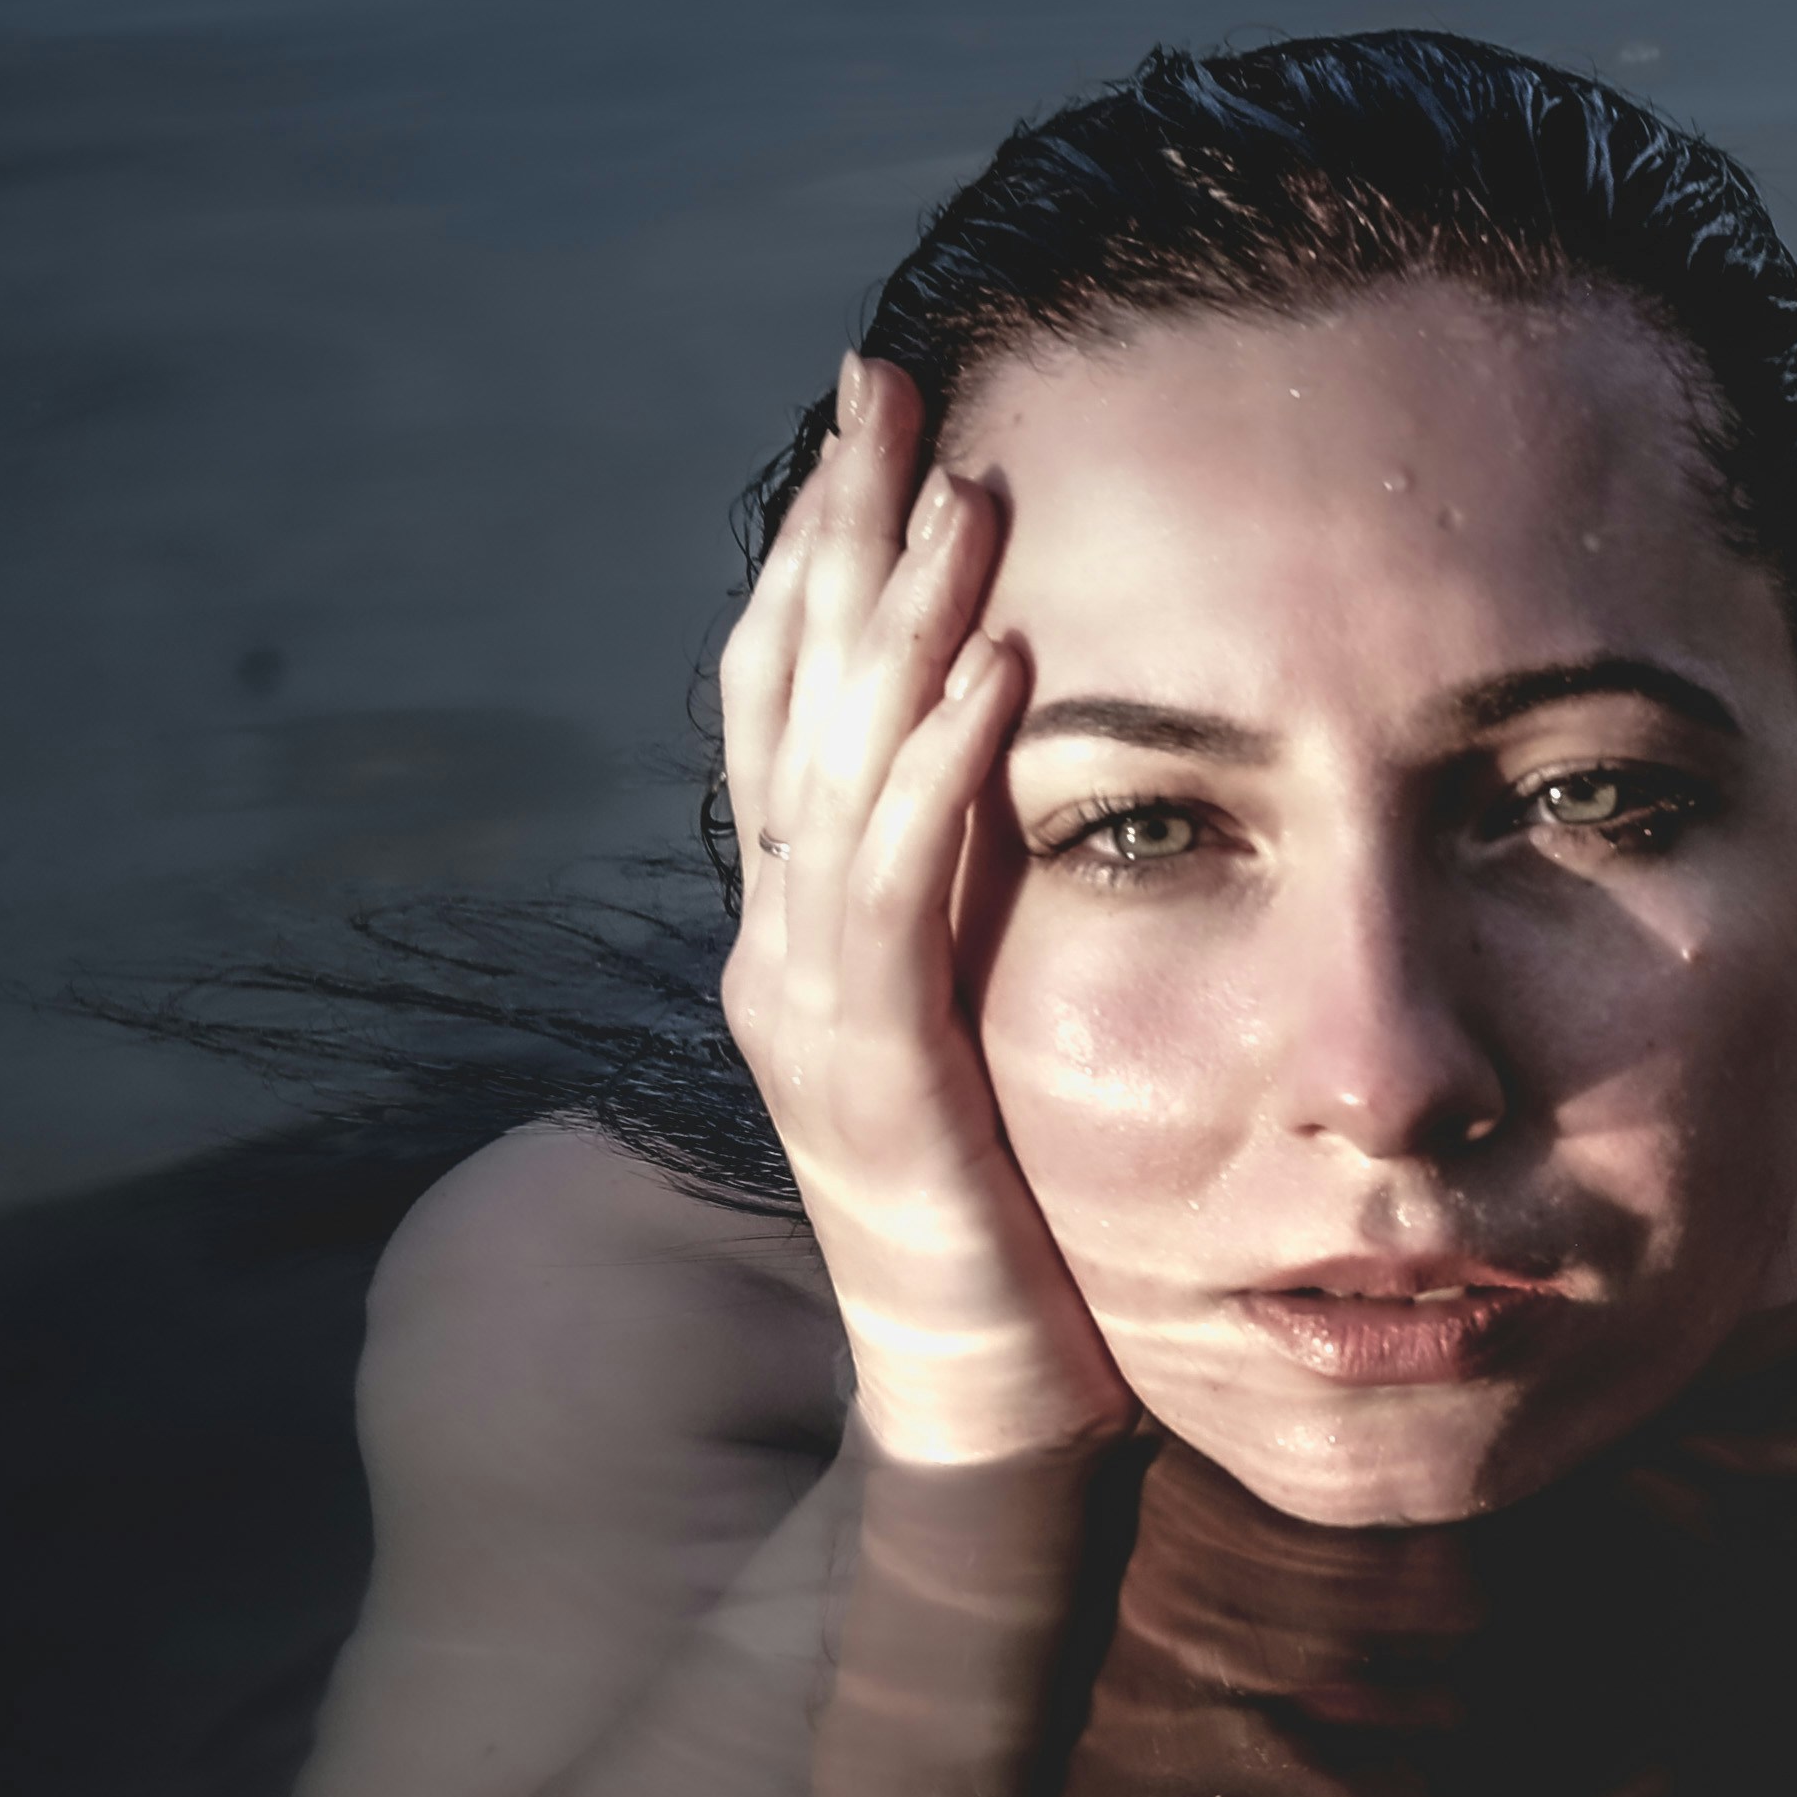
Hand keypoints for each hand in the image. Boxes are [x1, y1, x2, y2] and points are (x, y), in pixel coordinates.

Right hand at [717, 352, 1132, 1466]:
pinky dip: (941, 770)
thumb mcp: (988, 1028)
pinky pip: (898, 893)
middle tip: (887, 380)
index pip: (793, 698)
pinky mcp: (878, 1079)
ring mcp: (808, 1011)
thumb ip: (971, 913)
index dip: (823, 552)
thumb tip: (1020, 787)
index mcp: (804, 930)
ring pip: (838, 768)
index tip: (878, 419)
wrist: (983, 1417)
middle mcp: (776, 949)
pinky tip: (998, 669)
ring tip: (963, 485)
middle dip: (840, 529)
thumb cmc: (1018, 1232)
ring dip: (902, 615)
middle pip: (790, 691)